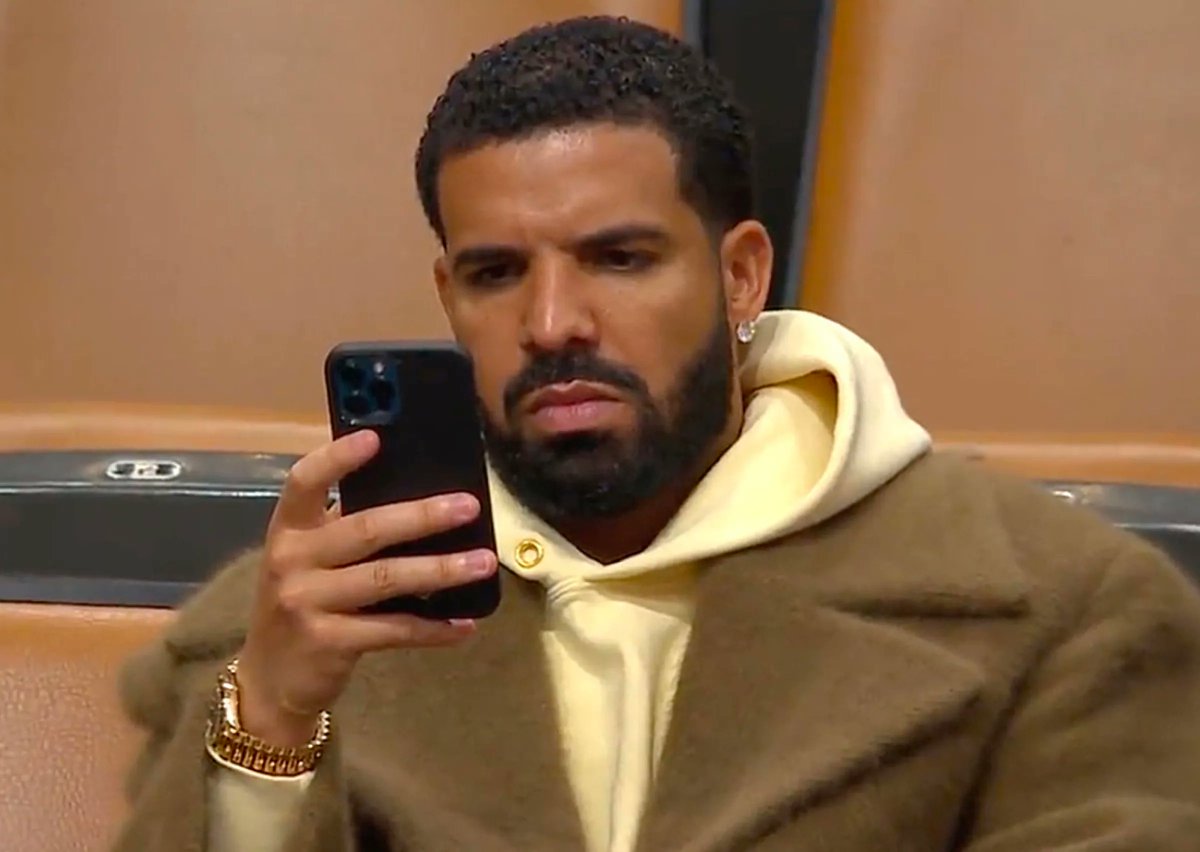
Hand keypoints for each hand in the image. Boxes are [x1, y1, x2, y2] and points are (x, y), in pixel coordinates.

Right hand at [236, 429, 496, 746]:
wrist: (269, 681)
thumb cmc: (304, 605)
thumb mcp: (310, 561)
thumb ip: (347, 531)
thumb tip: (422, 501)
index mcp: (289, 529)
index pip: (304, 482)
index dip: (337, 458)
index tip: (376, 438)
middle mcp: (292, 560)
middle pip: (365, 529)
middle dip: (422, 516)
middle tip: (468, 506)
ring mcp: (306, 602)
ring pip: (386, 578)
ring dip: (441, 570)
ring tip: (481, 563)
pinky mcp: (327, 643)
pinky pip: (393, 631)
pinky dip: (433, 628)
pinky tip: (464, 624)